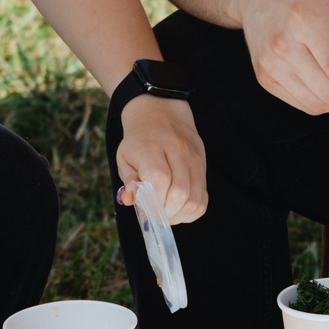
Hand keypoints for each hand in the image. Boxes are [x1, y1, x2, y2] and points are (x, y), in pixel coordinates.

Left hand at [115, 94, 207, 223]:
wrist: (161, 113)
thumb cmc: (139, 139)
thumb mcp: (124, 156)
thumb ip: (128, 181)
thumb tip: (130, 201)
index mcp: (152, 147)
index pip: (159, 179)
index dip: (153, 201)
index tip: (144, 211)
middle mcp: (178, 152)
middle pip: (179, 193)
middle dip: (165, 212)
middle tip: (155, 215)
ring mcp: (194, 159)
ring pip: (194, 199)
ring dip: (179, 215)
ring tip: (166, 213)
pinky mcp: (204, 167)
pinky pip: (203, 198)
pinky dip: (191, 211)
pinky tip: (178, 209)